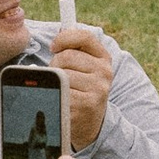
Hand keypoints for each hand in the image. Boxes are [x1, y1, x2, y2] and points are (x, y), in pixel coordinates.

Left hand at [46, 26, 114, 150]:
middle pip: (66, 56)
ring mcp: (97, 89)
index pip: (84, 37)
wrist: (89, 122)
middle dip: (55, 65)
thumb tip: (58, 35)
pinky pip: (59, 91)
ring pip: (61, 74)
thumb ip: (74, 50)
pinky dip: (54, 95)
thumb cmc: (80, 90)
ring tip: (61, 90)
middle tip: (59, 77)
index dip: (64, 38)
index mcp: (103, 58)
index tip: (54, 47)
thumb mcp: (84, 68)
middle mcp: (104, 72)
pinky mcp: (86, 104)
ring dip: (54, 81)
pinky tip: (61, 101)